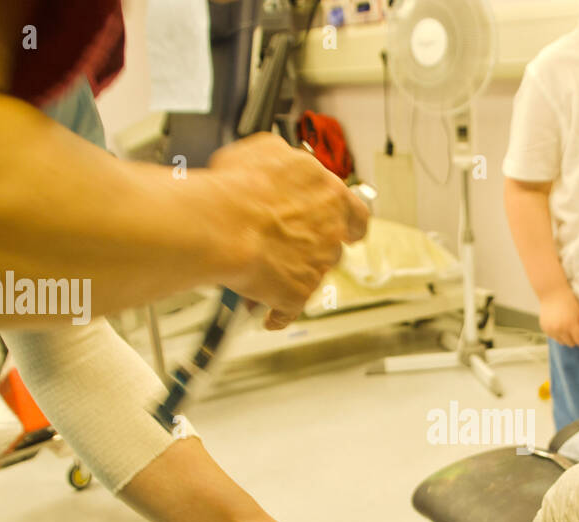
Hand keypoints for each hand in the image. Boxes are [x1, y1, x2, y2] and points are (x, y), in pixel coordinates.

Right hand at [206, 132, 369, 326]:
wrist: (222, 224)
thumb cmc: (237, 186)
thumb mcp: (263, 151)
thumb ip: (283, 160)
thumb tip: (282, 163)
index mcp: (329, 193)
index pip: (356, 214)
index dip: (350, 225)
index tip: (348, 232)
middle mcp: (330, 231)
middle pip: (329, 247)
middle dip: (308, 250)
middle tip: (283, 248)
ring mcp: (316, 265)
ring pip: (309, 277)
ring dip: (288, 277)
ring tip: (259, 276)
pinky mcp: (297, 294)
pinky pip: (288, 310)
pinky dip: (276, 313)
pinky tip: (265, 314)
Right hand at [539, 288, 578, 347]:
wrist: (552, 293)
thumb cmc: (568, 301)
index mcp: (570, 324)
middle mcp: (560, 329)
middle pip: (571, 343)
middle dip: (575, 340)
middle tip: (576, 334)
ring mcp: (551, 330)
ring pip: (561, 342)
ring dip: (566, 339)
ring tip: (567, 330)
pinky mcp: (545, 329)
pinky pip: (554, 337)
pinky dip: (558, 335)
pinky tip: (559, 326)